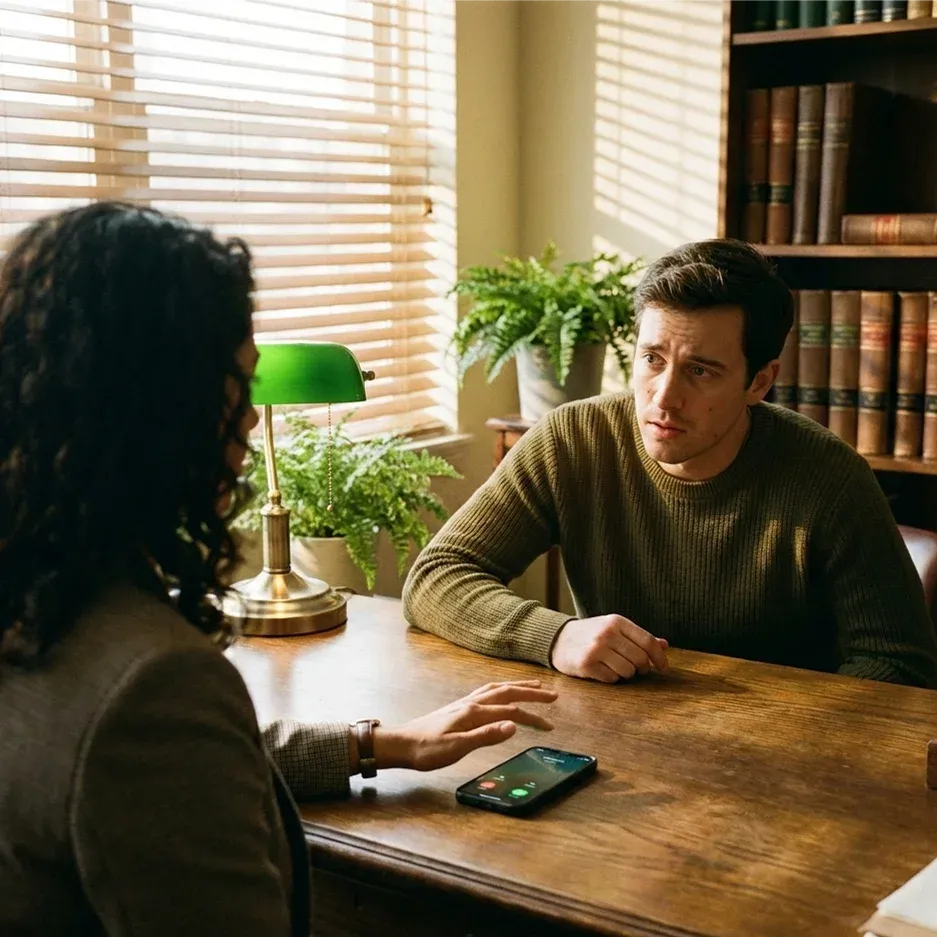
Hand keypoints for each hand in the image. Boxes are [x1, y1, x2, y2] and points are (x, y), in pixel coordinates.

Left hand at [368, 680, 556, 772]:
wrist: (402, 744)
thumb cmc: (427, 749)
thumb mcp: (457, 747)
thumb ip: (486, 736)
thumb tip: (513, 726)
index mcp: (473, 712)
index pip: (511, 711)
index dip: (533, 718)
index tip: (550, 726)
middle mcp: (471, 703)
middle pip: (508, 693)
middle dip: (531, 693)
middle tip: (553, 695)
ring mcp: (465, 703)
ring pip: (497, 689)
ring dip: (518, 686)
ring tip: (534, 685)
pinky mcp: (459, 707)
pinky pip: (487, 691)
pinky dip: (502, 688)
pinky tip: (502, 693)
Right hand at [550, 614, 668, 682]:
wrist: (557, 639)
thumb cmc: (591, 634)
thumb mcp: (614, 629)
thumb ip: (638, 637)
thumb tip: (664, 645)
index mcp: (616, 622)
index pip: (648, 641)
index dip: (660, 657)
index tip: (664, 668)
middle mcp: (607, 634)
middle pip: (640, 659)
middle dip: (642, 668)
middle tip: (638, 669)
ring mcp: (596, 649)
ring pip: (627, 671)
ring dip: (626, 674)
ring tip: (616, 667)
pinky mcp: (586, 665)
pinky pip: (611, 679)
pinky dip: (611, 678)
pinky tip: (602, 670)